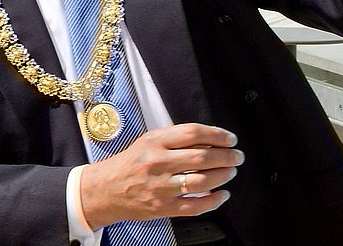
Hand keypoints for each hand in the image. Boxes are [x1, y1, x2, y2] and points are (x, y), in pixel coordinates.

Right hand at [79, 124, 243, 227]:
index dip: (217, 135)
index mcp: (155, 143)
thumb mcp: (148, 141)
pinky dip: (213, 201)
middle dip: (226, 157)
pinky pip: (194, 206)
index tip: (230, 139)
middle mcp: (158, 163)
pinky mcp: (163, 207)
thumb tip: (210, 138)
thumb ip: (175, 138)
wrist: (105, 190)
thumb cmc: (130, 163)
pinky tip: (222, 195)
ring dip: (222, 176)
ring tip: (231, 172)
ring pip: (201, 182)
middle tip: (237, 156)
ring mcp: (161, 187)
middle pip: (201, 158)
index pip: (193, 133)